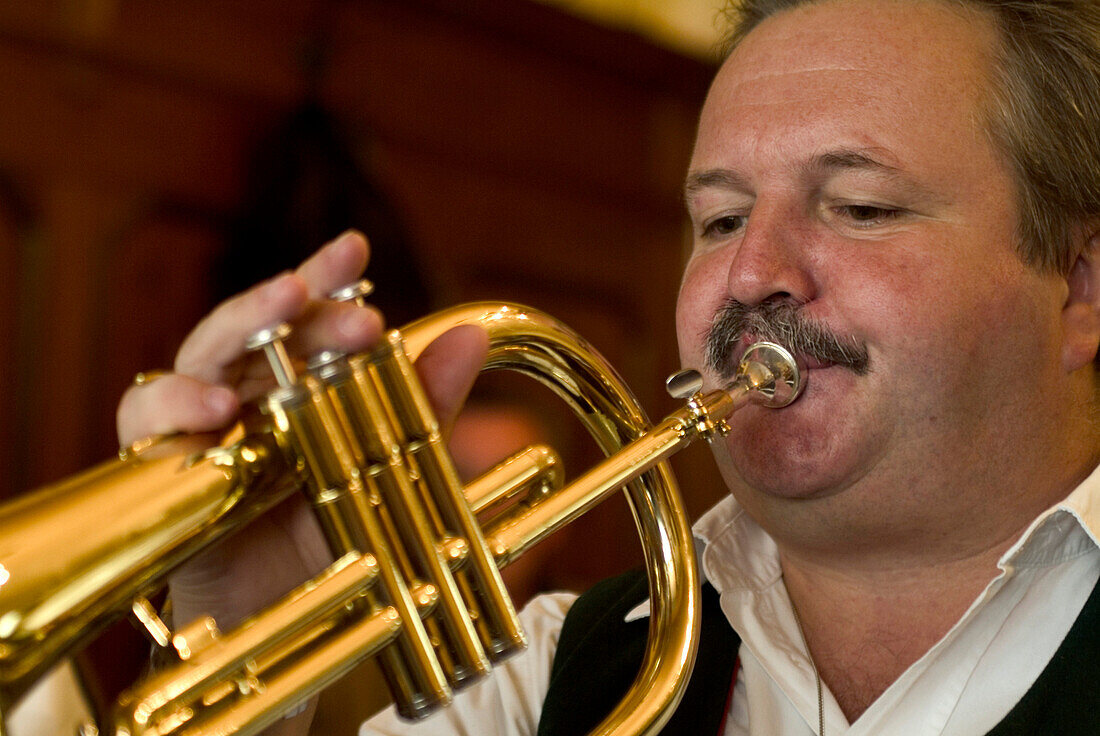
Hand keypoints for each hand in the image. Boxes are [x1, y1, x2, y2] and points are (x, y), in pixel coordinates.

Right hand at [115, 231, 487, 733]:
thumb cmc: (330, 534)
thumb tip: (470, 338)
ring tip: (280, 310)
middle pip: (255, 325)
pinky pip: (145, 417)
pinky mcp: (159, 461)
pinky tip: (214, 409)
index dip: (324, 278)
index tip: (353, 245)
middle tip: (337, 295)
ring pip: (201, 353)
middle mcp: (246, 390)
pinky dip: (175, 404)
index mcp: (298, 382)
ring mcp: (199, 422)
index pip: (307, 317)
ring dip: (240, 326)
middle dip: (295, 301)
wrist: (282, 619)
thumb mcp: (388, 469)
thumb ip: (424, 406)